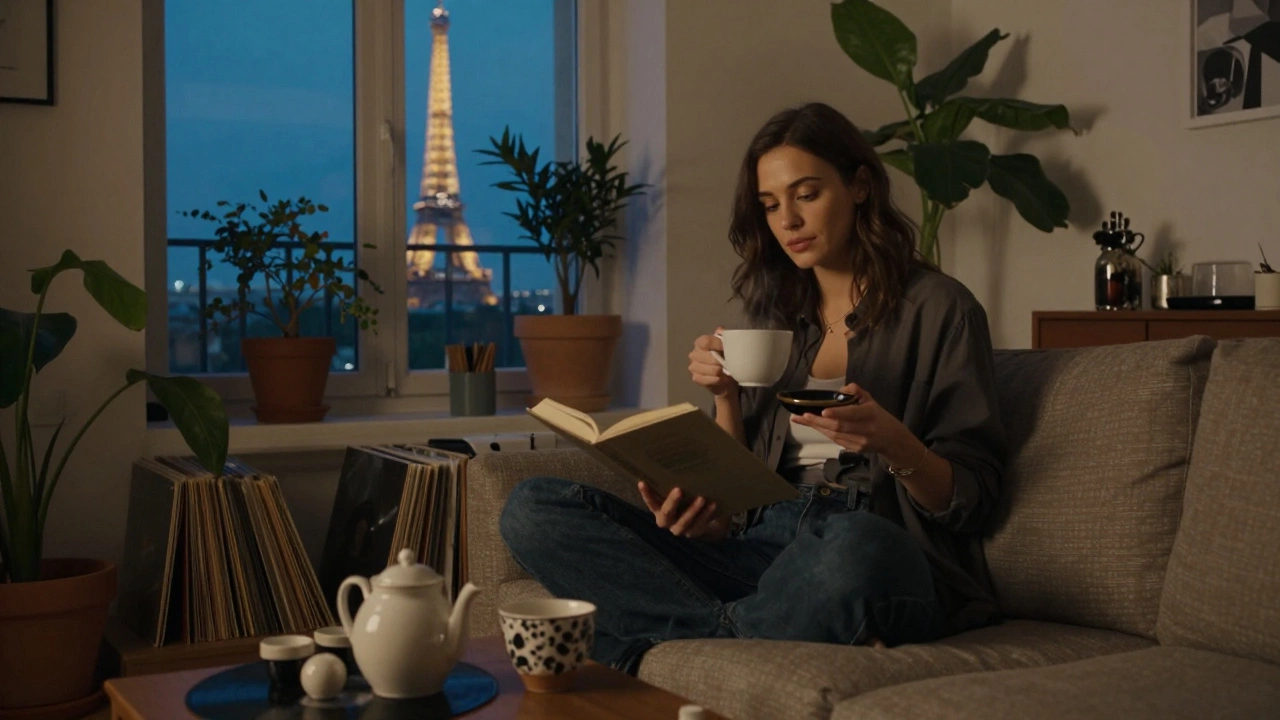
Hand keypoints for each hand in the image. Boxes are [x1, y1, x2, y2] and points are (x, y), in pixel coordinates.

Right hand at [638, 482, 729, 541]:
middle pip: (666, 514)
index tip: (642, 482)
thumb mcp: (680, 494)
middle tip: (679, 489)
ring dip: (692, 510)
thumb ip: (674, 485)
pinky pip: (699, 525)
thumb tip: (676, 458)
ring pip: (684, 522)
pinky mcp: (694, 532)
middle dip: (672, 502)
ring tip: (701, 498)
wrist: (701, 521)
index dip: (646, 494)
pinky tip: (713, 505)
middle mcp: (667, 521)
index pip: (650, 502)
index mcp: (658, 510)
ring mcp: (680, 528)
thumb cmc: (686, 500)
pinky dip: (706, 515)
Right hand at [688, 327, 738, 397]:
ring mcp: (693, 367)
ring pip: (712, 370)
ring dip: (722, 372)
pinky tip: (723, 378)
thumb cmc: (725, 358)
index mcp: (700, 342)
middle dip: (721, 361)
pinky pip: (710, 380)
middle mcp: (694, 354)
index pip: (706, 341)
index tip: (727, 349)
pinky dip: (719, 380)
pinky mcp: (696, 378)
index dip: (718, 345)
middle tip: (729, 363)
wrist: (724, 377)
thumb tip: (721, 329)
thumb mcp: (727, 345)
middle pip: (709, 357)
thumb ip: (724, 336)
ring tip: (727, 372)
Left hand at [789, 383, 909, 455]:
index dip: (837, 413)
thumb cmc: (878, 416)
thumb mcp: (870, 400)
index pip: (852, 414)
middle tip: (803, 415)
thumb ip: (856, 392)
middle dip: (818, 421)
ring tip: (801, 419)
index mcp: (870, 414)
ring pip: (834, 435)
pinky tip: (813, 425)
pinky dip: (823, 432)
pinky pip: (836, 440)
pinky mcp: (855, 449)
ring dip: (816, 427)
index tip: (823, 411)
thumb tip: (839, 390)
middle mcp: (866, 429)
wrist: (892, 439)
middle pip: (838, 427)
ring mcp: (860, 442)